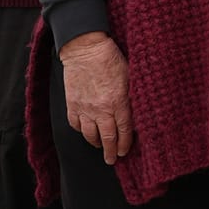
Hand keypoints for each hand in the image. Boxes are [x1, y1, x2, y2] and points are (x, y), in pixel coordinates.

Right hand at [61, 32, 132, 164]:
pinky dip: (82, 130)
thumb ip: (132, 96)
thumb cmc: (111, 58)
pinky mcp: (72, 104)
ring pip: (90, 135)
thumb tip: (136, 112)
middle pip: (107, 139)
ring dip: (97, 144)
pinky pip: (76, 125)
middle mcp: (101, 109)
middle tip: (112, 159)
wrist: (85, 48)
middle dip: (111, 152)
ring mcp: (85, 108)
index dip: (125, 145)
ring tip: (101, 147)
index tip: (125, 151)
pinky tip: (87, 130)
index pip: (124, 131)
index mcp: (119, 102)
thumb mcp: (130, 76)